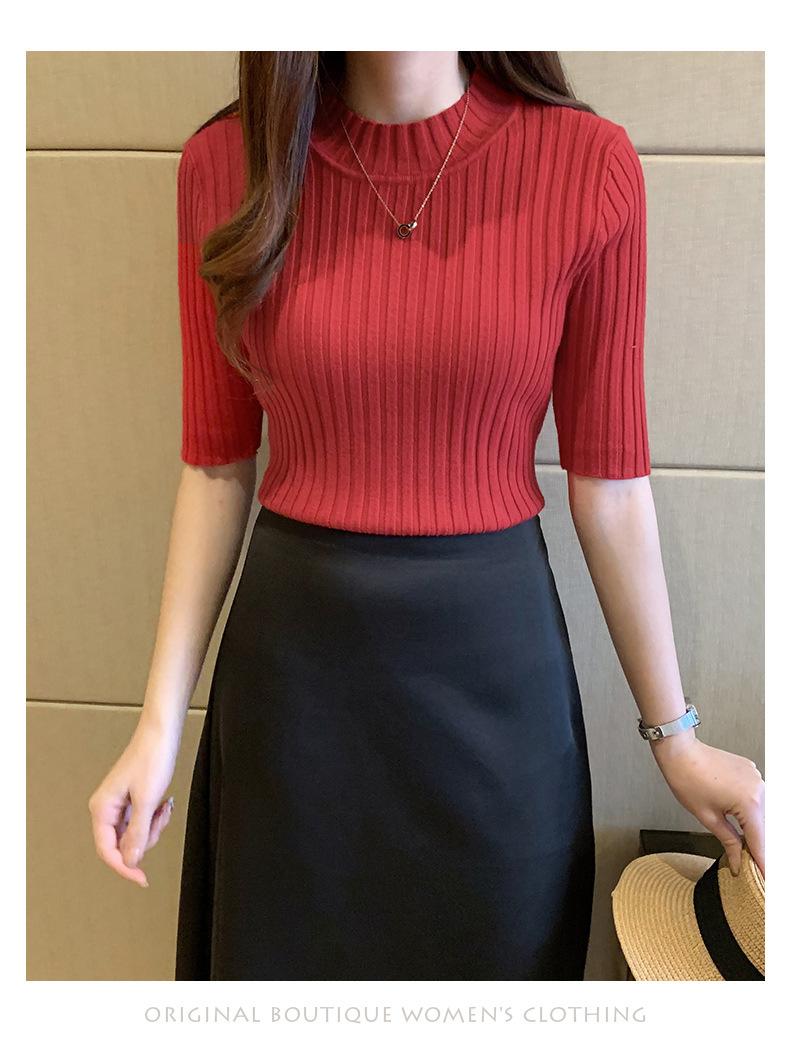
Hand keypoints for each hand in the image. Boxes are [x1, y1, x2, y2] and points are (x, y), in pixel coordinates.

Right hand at [87, 718, 180, 886]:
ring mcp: (119, 804)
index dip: (125, 867)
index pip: (107, 851)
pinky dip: (156, 817)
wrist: (162, 733)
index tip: (142, 879)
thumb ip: (138, 834)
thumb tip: (130, 860)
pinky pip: (142, 821)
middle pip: (123, 844)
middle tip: (161, 818)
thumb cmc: (152, 758)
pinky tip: (164, 802)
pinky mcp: (131, 800)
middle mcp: (106, 808)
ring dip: (154, 826)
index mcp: (102, 808)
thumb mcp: (147, 801)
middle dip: (146, 837)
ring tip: (164, 806)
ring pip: (136, 834)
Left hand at [650, 730, 764, 877]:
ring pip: (762, 814)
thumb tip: (738, 862)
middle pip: (764, 828)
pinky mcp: (752, 773)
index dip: (762, 863)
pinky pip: (757, 798)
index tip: (765, 878)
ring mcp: (757, 779)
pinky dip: (751, 811)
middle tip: (752, 866)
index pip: (760, 842)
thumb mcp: (708, 817)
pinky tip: (741, 820)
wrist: (680, 751)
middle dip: (759, 848)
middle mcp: (759, 789)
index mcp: (750, 803)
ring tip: (746, 847)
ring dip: (755, 829)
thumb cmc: (688, 779)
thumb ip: (729, 841)